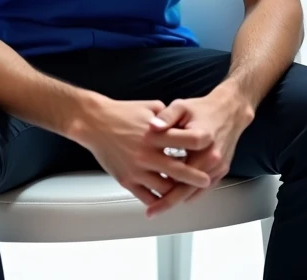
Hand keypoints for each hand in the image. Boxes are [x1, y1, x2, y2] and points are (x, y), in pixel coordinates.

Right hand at [70, 96, 212, 209]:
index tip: (212, 148)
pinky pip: (146, 197)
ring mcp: (137, 169)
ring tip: (185, 190)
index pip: (185, 140)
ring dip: (177, 191)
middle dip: (196, 177)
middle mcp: (147, 153)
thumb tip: (184, 122)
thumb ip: (168, 116)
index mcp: (155, 133)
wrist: (94, 122)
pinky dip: (159, 200)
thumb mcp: (149, 107)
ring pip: (164, 189)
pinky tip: (165, 198)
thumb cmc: (122, 112)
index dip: (201, 144)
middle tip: (206, 180)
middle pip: (179, 170)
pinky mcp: (126, 180)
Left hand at [142, 88, 254, 217]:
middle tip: (151, 212)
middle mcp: (213, 158)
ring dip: (179, 199)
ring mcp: (219, 166)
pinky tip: (176, 192)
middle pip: (188, 189)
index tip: (150, 200)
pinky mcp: (222, 169)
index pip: (181, 174)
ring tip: (159, 205)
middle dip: (168, 202)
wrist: (230, 109)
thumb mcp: (181, 106)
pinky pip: (205, 187)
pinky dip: (190, 191)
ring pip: (196, 191)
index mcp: (202, 142)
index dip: (164, 190)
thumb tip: (152, 127)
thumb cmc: (203, 109)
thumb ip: (166, 117)